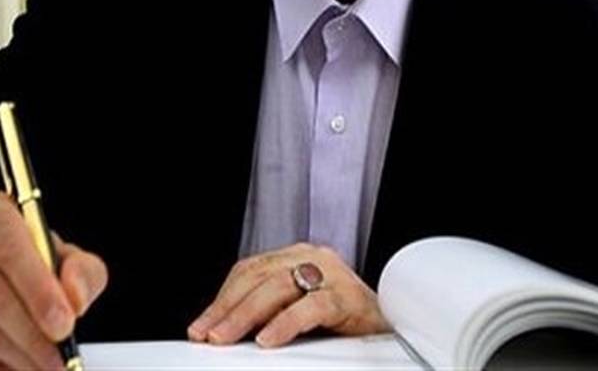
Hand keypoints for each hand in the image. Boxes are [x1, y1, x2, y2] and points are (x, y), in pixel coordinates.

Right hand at [0, 190, 107, 370]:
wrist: (4, 274)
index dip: (38, 288)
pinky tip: (23, 368)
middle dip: (31, 331)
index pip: (11, 247)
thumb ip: (82, 272)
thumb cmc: (39, 261)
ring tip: (49, 367)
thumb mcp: (70, 258)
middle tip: (60, 356)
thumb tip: (74, 298)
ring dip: (19, 354)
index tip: (65, 321)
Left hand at [187, 243, 388, 347]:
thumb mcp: (298, 312)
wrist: (396, 330)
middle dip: (228, 308)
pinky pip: (313, 306)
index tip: (201, 324)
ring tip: (226, 338)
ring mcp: (333, 274)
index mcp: (299, 257)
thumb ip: (268, 312)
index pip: (250, 270)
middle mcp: (314, 258)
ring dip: (247, 315)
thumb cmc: (344, 323)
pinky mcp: (349, 297)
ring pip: (279, 287)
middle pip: (260, 276)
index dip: (223, 297)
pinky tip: (268, 340)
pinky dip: (286, 323)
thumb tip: (222, 331)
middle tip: (207, 334)